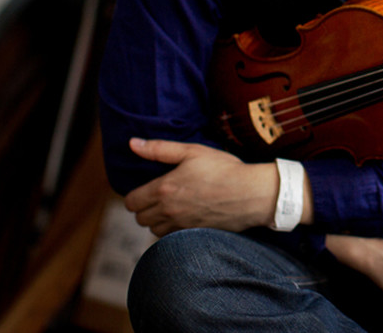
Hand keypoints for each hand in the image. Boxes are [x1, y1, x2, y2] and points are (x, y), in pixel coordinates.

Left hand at [123, 138, 293, 235]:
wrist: (251, 193)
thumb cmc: (224, 169)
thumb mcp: (192, 151)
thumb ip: (159, 149)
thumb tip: (133, 143)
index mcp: (164, 188)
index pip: (131, 202)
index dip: (135, 195)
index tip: (146, 189)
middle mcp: (168, 211)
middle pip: (140, 219)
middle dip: (145, 208)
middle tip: (160, 196)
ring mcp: (181, 226)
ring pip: (154, 231)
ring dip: (158, 221)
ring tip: (172, 207)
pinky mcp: (193, 235)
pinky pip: (171, 239)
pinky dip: (172, 230)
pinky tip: (185, 217)